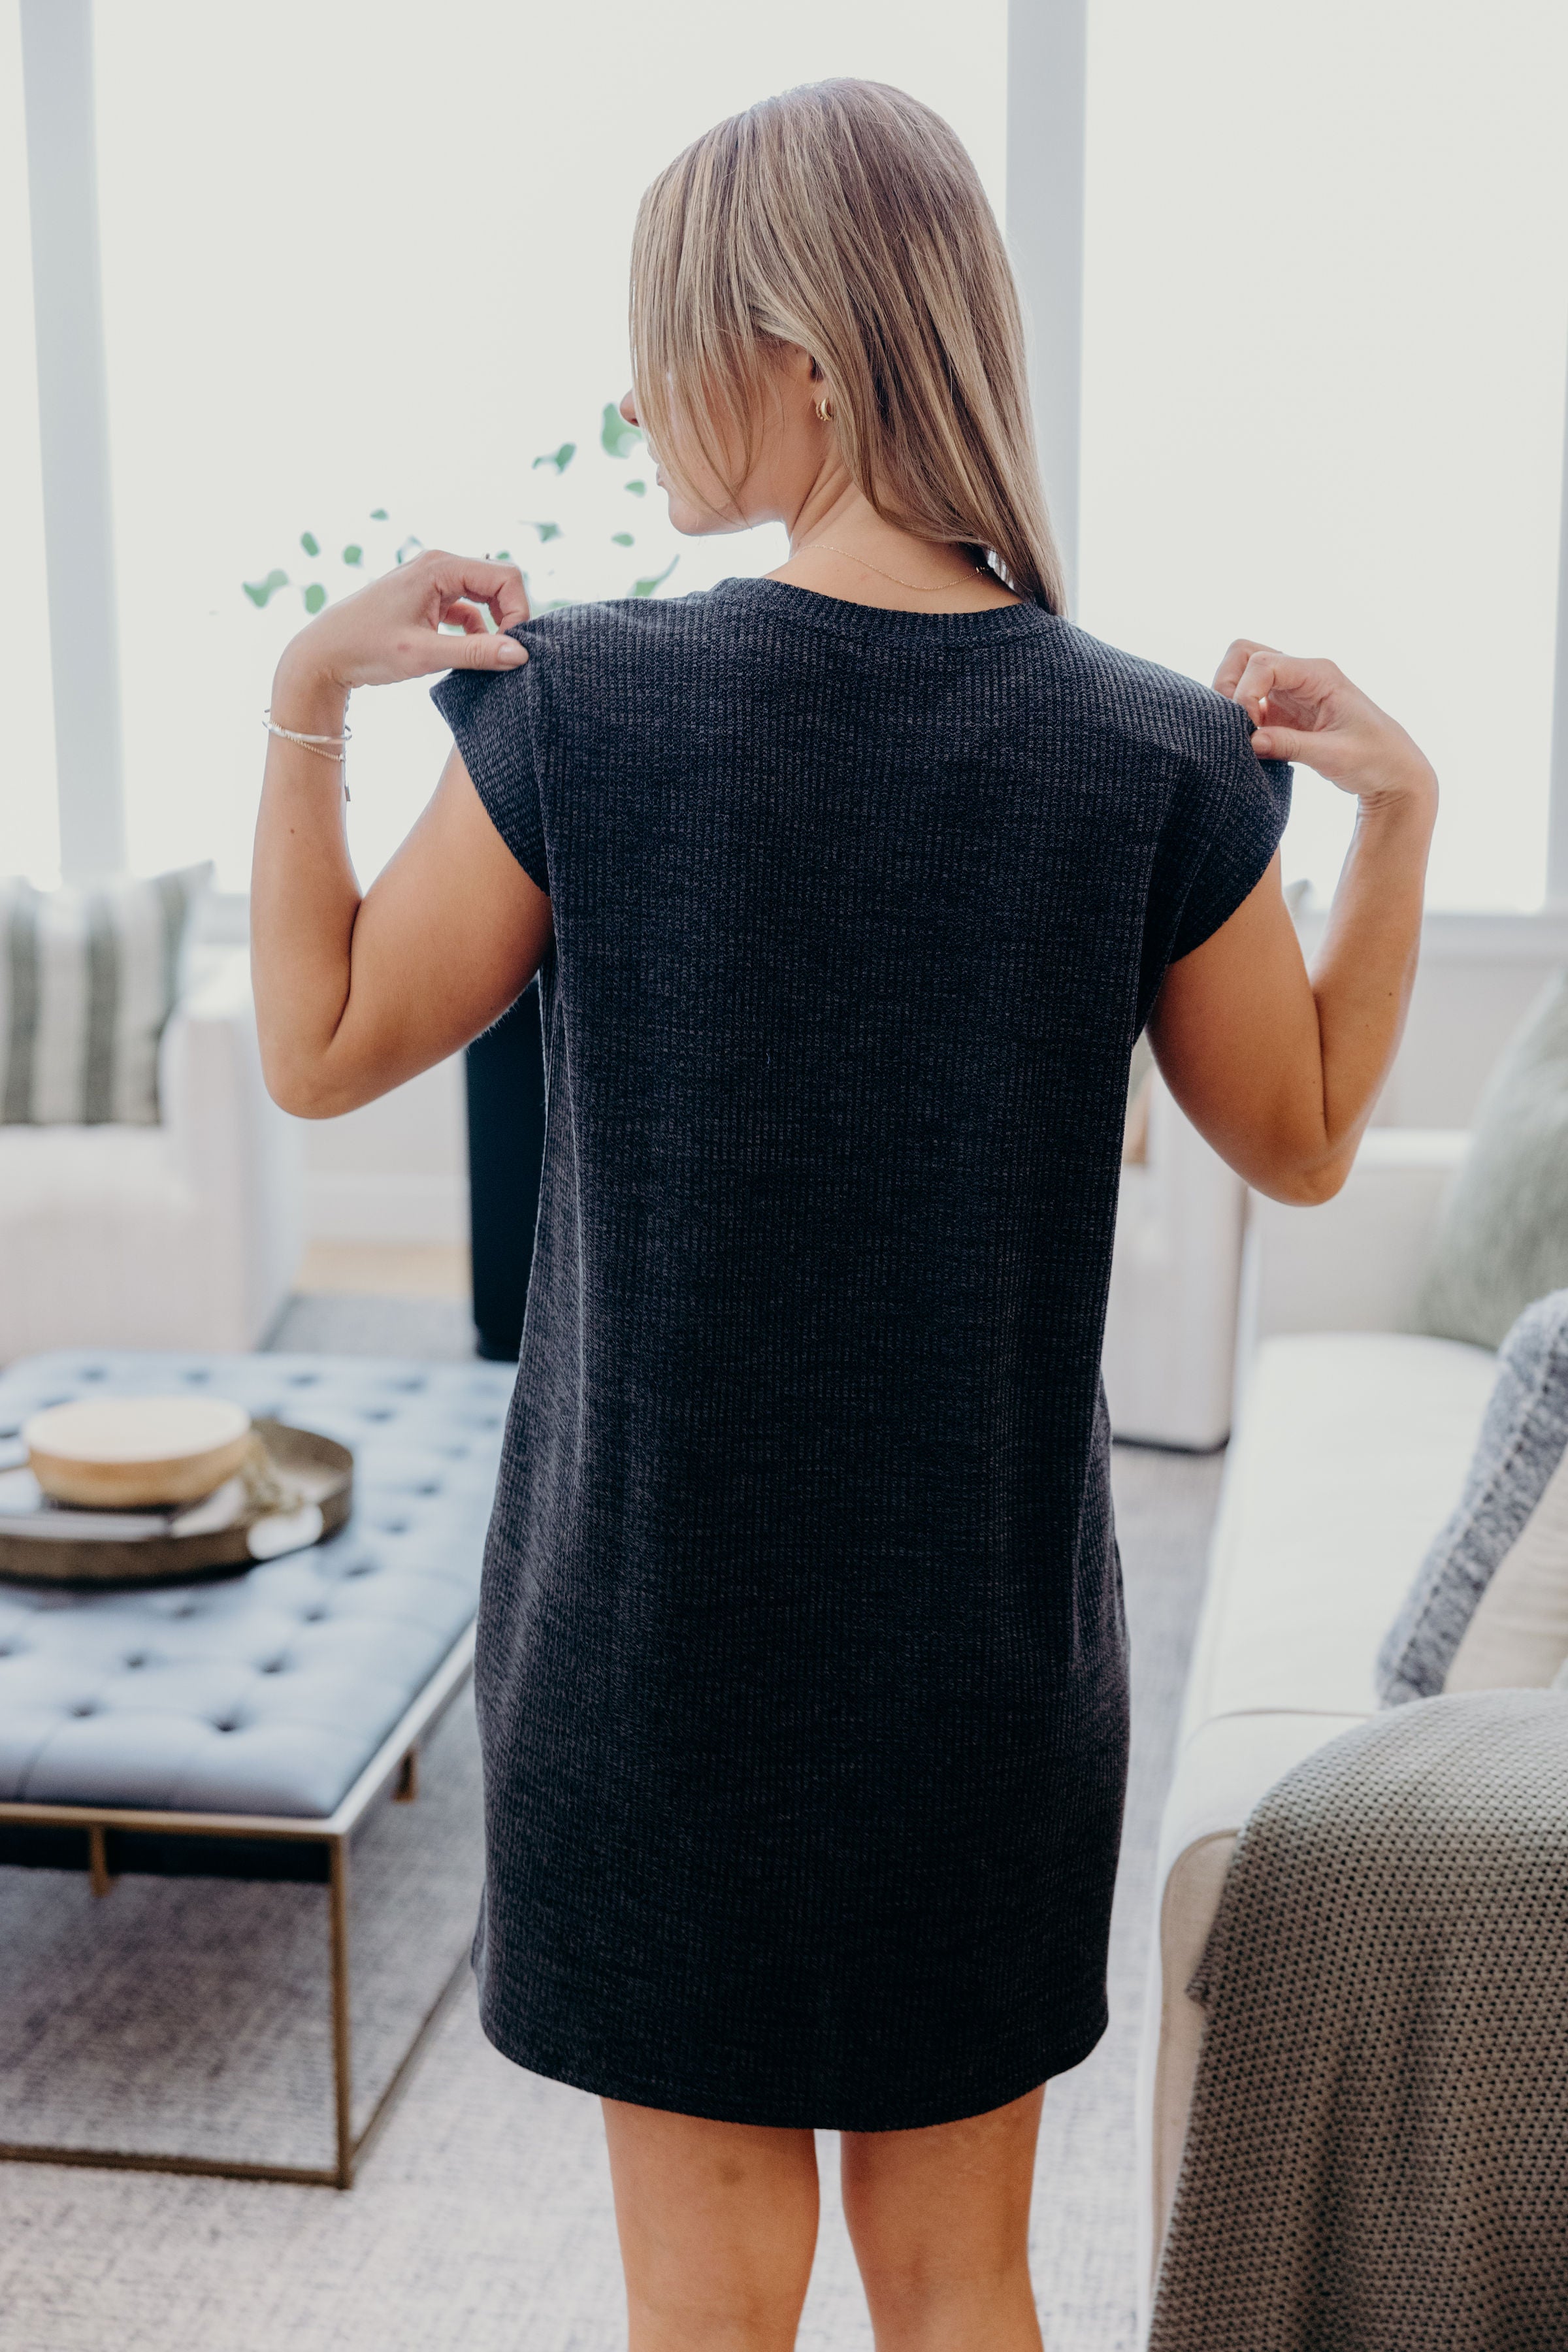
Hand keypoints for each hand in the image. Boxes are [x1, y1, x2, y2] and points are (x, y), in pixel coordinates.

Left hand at [274, 549, 529, 698]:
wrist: (324, 654)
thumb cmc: (367, 649)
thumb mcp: (425, 654)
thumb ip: (476, 652)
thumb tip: (520, 654)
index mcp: (439, 567)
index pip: (506, 576)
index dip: (517, 611)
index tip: (509, 648)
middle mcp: (438, 566)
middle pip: (498, 582)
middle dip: (508, 617)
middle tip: (503, 654)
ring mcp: (432, 581)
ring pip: (484, 596)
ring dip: (492, 624)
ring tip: (485, 657)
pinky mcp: (426, 599)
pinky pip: (466, 608)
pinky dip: (475, 629)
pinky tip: (468, 653)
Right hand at [1213, 641, 1436, 810]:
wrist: (1391, 770)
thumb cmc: (1373, 758)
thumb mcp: (1335, 755)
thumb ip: (1291, 746)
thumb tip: (1251, 742)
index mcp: (1318, 674)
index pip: (1262, 662)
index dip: (1245, 692)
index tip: (1251, 729)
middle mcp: (1301, 675)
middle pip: (1244, 654)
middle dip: (1228, 685)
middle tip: (1235, 724)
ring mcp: (1289, 692)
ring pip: (1241, 675)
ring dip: (1231, 701)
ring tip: (1241, 735)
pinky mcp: (1281, 712)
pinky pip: (1248, 702)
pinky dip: (1238, 718)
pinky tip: (1249, 744)